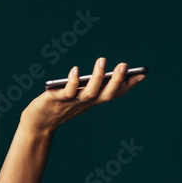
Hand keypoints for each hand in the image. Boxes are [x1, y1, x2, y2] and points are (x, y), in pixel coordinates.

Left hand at [21, 58, 145, 134]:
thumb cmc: (59, 104)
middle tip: (124, 65)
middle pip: (106, 94)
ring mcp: (72, 102)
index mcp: (93, 100)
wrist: (39, 121)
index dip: (128, 85)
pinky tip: (75, 70)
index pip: (114, 93)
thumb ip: (90, 84)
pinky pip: (67, 92)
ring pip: (89, 93)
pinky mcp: (57, 100)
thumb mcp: (78, 94)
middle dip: (117, 81)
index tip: (142, 73)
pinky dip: (72, 81)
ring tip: (102, 61)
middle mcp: (86, 102)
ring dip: (97, 77)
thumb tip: (103, 67)